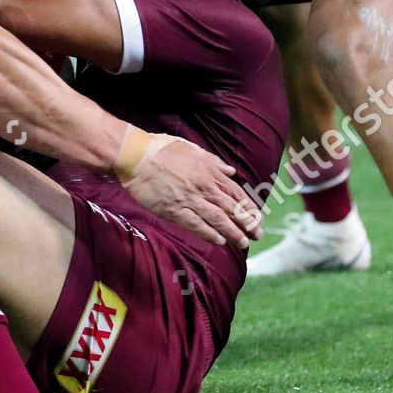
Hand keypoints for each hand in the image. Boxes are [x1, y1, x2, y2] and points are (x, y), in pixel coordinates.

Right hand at [120, 138, 259, 248]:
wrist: (135, 155)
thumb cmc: (161, 149)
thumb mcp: (191, 148)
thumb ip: (213, 161)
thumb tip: (231, 171)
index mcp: (209, 171)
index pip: (235, 192)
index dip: (248, 207)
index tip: (256, 217)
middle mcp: (203, 186)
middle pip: (231, 208)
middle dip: (246, 223)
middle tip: (257, 235)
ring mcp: (189, 198)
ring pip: (217, 218)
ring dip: (232, 232)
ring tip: (243, 243)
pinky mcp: (174, 209)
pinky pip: (195, 224)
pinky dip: (208, 233)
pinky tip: (219, 242)